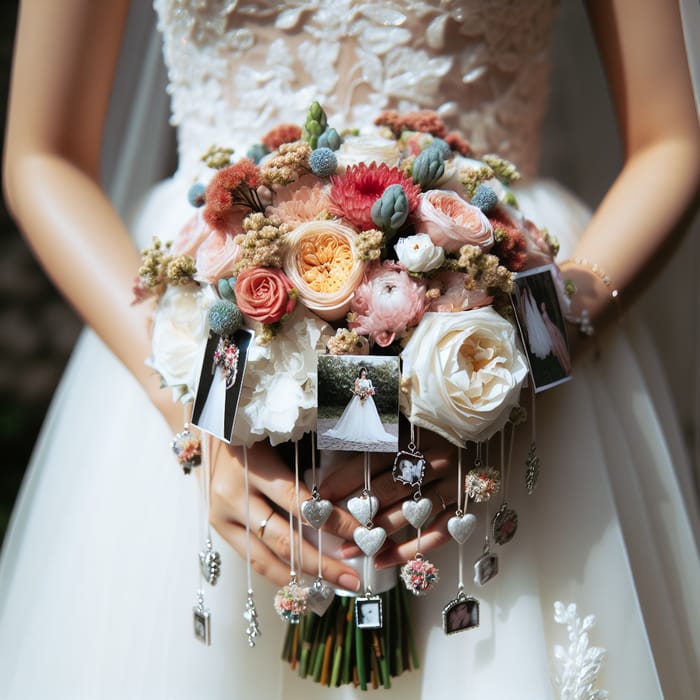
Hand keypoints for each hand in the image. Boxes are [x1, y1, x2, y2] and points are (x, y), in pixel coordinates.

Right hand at [209, 440, 361, 590]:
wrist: (213, 430)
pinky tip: (302, 585)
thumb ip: (309, 468)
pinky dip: (278, 574)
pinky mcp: (218, 528)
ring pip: (264, 559)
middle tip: (352, 579)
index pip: (300, 503)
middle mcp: (234, 495)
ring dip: (300, 579)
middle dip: (321, 564)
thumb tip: (349, 503)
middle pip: (283, 540)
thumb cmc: (259, 433)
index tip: (363, 534)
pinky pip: (251, 558)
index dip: (333, 522)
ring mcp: (222, 515)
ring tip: (331, 590)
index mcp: (254, 467)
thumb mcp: (282, 440)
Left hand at [319, 431, 459, 567]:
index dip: (347, 478)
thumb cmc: (433, 428)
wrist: (480, 430)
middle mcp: (436, 458)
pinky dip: (409, 550)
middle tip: (330, 528)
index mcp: (418, 434)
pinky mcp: (465, 505)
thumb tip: (334, 438)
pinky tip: (383, 561)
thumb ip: (376, 429)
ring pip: (409, 515)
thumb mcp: (405, 420)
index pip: (375, 458)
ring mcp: (453, 484)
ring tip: (350, 549)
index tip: (323, 495)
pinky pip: (436, 534)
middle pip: (390, 489)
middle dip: (357, 511)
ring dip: (377, 535)